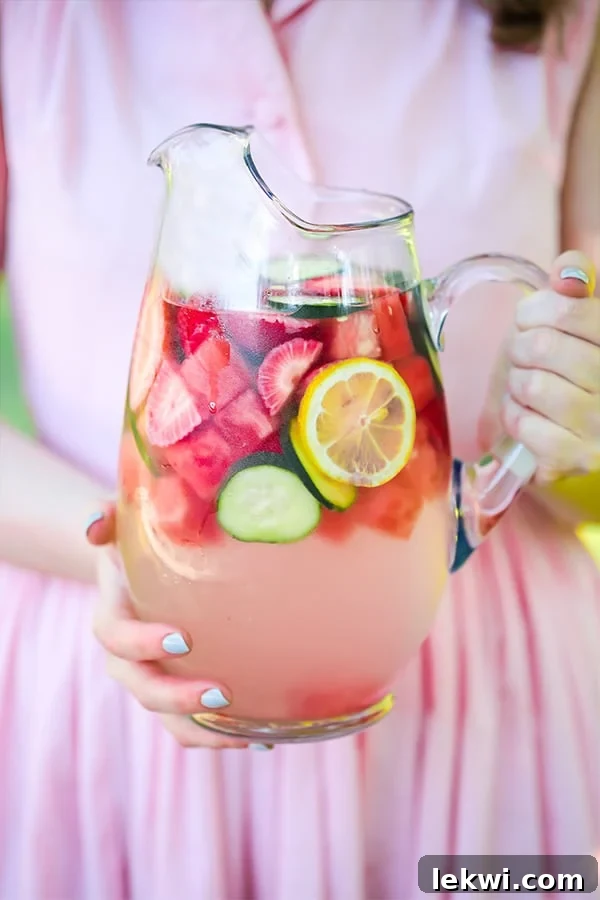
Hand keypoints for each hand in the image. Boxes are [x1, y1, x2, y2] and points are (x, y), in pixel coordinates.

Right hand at [86, 505, 257, 749]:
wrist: (139, 568)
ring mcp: (152, 679)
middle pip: (142, 688)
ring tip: (247, 734)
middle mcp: (128, 658)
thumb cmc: (135, 541)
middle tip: (221, 693)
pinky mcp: (179, 690)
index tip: (182, 639)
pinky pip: (194, 724)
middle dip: (177, 698)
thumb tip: (94, 523)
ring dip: (203, 730)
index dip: (142, 644)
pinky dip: (224, 734)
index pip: (115, 637)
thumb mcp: (121, 520)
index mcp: (113, 617)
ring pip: (167, 719)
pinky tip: (266, 735)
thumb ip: (107, 514)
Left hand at [484, 251, 599, 484]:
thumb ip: (578, 290)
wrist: (593, 435)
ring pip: (530, 386)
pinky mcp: (578, 457)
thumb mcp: (587, 325)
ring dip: (516, 385)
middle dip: (520, 349)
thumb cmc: (582, 370)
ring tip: (529, 387)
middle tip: (525, 357)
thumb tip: (567, 268)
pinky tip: (530, 416)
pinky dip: (515, 417)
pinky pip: (523, 423)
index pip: (567, 310)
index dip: (534, 311)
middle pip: (541, 346)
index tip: (529, 320)